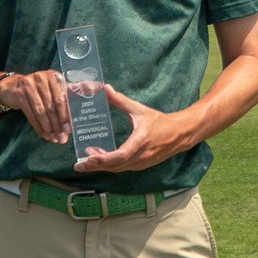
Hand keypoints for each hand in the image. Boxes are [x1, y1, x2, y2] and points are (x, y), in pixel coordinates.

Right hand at [0, 70, 71, 143]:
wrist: (12, 87)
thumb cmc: (37, 90)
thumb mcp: (50, 89)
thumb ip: (63, 99)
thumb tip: (73, 121)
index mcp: (53, 76)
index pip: (61, 98)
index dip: (65, 115)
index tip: (68, 129)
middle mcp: (41, 78)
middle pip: (51, 106)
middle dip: (57, 124)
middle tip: (61, 138)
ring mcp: (28, 85)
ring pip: (41, 111)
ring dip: (48, 127)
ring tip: (53, 138)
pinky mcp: (19, 94)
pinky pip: (30, 114)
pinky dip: (37, 126)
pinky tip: (43, 134)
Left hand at [72, 85, 192, 173]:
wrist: (179, 134)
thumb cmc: (160, 122)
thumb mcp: (139, 109)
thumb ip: (121, 101)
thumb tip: (105, 89)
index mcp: (140, 142)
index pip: (120, 156)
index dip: (103, 159)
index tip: (89, 158)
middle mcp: (140, 157)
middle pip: (115, 166)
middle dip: (96, 166)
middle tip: (79, 165)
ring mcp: (141, 164)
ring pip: (118, 169)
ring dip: (102, 167)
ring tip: (86, 161)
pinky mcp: (141, 166)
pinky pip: (123, 168)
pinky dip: (111, 166)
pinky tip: (100, 160)